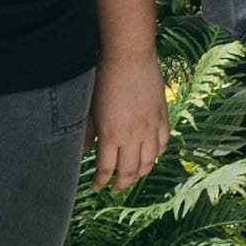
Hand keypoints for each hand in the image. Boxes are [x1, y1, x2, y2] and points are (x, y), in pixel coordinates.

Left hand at [88, 50, 166, 196]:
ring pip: (149, 161)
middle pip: (130, 171)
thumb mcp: (89, 107)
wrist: (129, 56)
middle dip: (121, 184)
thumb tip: (82, 151)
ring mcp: (151, 127)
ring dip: (140, 173)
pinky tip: (151, 156)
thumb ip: (87, 132)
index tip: (96, 186)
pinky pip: (163, 143)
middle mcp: (133, 135)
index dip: (101, 181)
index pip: (107, 169)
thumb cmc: (103, 78)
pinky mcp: (162, 116)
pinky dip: (157, 154)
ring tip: (133, 176)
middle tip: (114, 189)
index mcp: (111, 135)